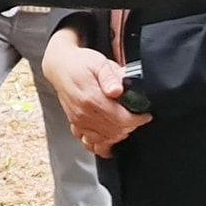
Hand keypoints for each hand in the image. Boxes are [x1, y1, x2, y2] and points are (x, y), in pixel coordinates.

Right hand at [41, 28, 149, 157]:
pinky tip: (109, 136)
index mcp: (91, 98)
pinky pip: (89, 143)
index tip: (145, 115)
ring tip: (125, 124)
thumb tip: (116, 90)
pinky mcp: (76, 125)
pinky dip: (102, 144)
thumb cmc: (80, 63)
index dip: (137, 120)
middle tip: (136, 117)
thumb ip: (110, 76)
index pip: (121, 119)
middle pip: (115, 132)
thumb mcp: (99, 62)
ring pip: (104, 140)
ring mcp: (78, 121)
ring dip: (118, 135)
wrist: (60, 66)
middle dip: (130, 127)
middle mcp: (83, 113)